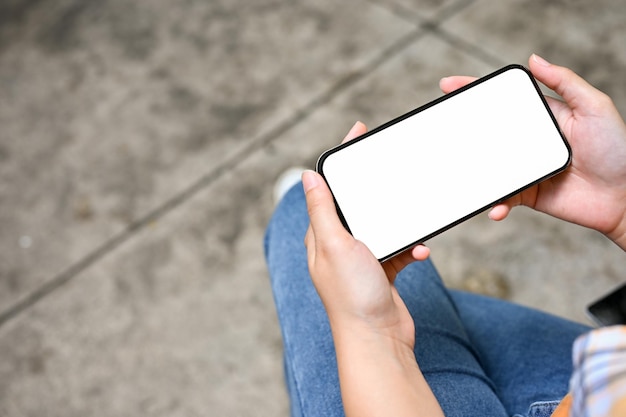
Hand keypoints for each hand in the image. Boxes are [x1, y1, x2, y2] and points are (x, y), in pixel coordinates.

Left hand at [303, 121, 428, 345]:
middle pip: (357, 201)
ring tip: (413, 218)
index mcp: (321, 235)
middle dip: (374, 183)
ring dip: (399, 220)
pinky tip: (420, 251)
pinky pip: (399, 247)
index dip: (341, 157)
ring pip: (382, 224)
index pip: (329, 187)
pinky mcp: (382, 271)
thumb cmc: (352, 295)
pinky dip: (411, 246)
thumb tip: (308, 176)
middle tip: (390, 161)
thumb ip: (323, 211)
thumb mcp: (335, 245)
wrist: (378, 340)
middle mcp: (338, 245)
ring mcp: (361, 258)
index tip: (358, 130)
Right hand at [441, 54, 625, 249]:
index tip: (449, 86)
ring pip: (489, 165)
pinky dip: (496, 203)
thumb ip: (565, 82)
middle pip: (488, 131)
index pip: (504, 100)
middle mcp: (530, 141)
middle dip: (462, 127)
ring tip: (460, 169)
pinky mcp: (527, 193)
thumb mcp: (594, 107)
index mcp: (543, 117)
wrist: (625, 198)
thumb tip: (535, 59)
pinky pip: (503, 196)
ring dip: (473, 168)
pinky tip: (496, 207)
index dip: (476, 91)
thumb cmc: (618, 150)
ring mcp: (526, 168)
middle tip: (440, 124)